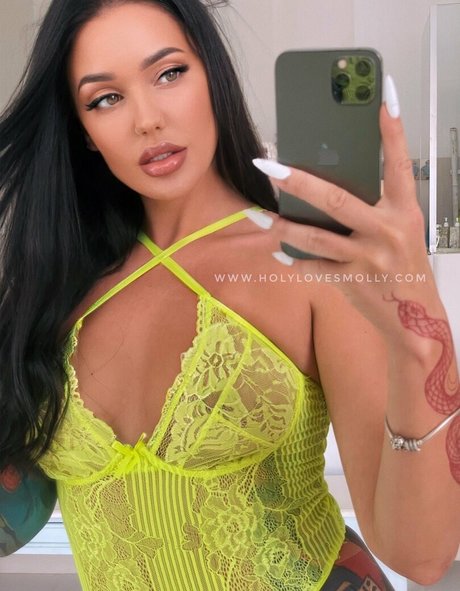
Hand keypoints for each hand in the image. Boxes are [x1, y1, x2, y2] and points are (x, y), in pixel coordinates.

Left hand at [252, 77, 434, 335]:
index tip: (382, 97)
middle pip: (336, 199)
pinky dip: (295, 261)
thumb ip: (373, 210)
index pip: (399, 164)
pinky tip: (278, 253)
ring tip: (259, 215)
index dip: (392, 132)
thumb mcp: (400, 232)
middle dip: (298, 181)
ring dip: (282, 226)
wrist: (414, 317)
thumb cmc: (404, 267)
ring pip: (315, 237)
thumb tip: (327, 189)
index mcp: (403, 211)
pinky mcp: (352, 281)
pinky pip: (315, 268)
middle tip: (268, 165)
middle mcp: (387, 230)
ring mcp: (368, 257)